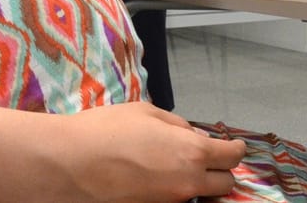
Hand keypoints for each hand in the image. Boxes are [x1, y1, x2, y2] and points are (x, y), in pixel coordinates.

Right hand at [56, 102, 245, 201]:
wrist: (70, 164)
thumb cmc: (105, 131)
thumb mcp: (145, 112)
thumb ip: (175, 123)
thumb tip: (188, 133)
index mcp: (192, 152)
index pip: (232, 156)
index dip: (235, 149)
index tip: (233, 146)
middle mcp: (188, 182)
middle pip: (225, 184)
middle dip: (221, 170)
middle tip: (208, 159)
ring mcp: (170, 202)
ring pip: (199, 195)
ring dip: (198, 183)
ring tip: (177, 168)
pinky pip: (175, 201)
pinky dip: (174, 190)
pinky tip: (155, 178)